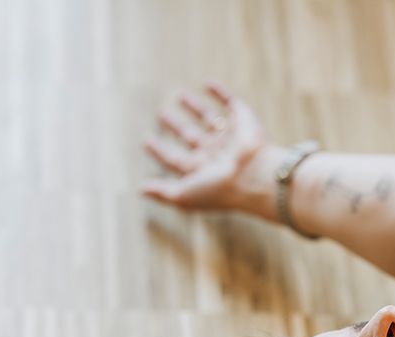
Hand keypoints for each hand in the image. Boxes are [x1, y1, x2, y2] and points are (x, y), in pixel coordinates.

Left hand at [141, 83, 276, 212]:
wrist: (255, 175)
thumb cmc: (219, 188)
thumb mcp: (184, 194)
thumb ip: (162, 191)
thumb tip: (140, 190)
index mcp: (202, 171)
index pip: (175, 159)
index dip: (159, 150)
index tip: (145, 140)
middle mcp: (216, 153)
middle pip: (191, 137)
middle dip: (176, 127)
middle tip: (160, 114)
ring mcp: (230, 136)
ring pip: (208, 119)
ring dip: (194, 107)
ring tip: (179, 95)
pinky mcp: (243, 119)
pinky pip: (230, 103)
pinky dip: (220, 93)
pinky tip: (207, 83)